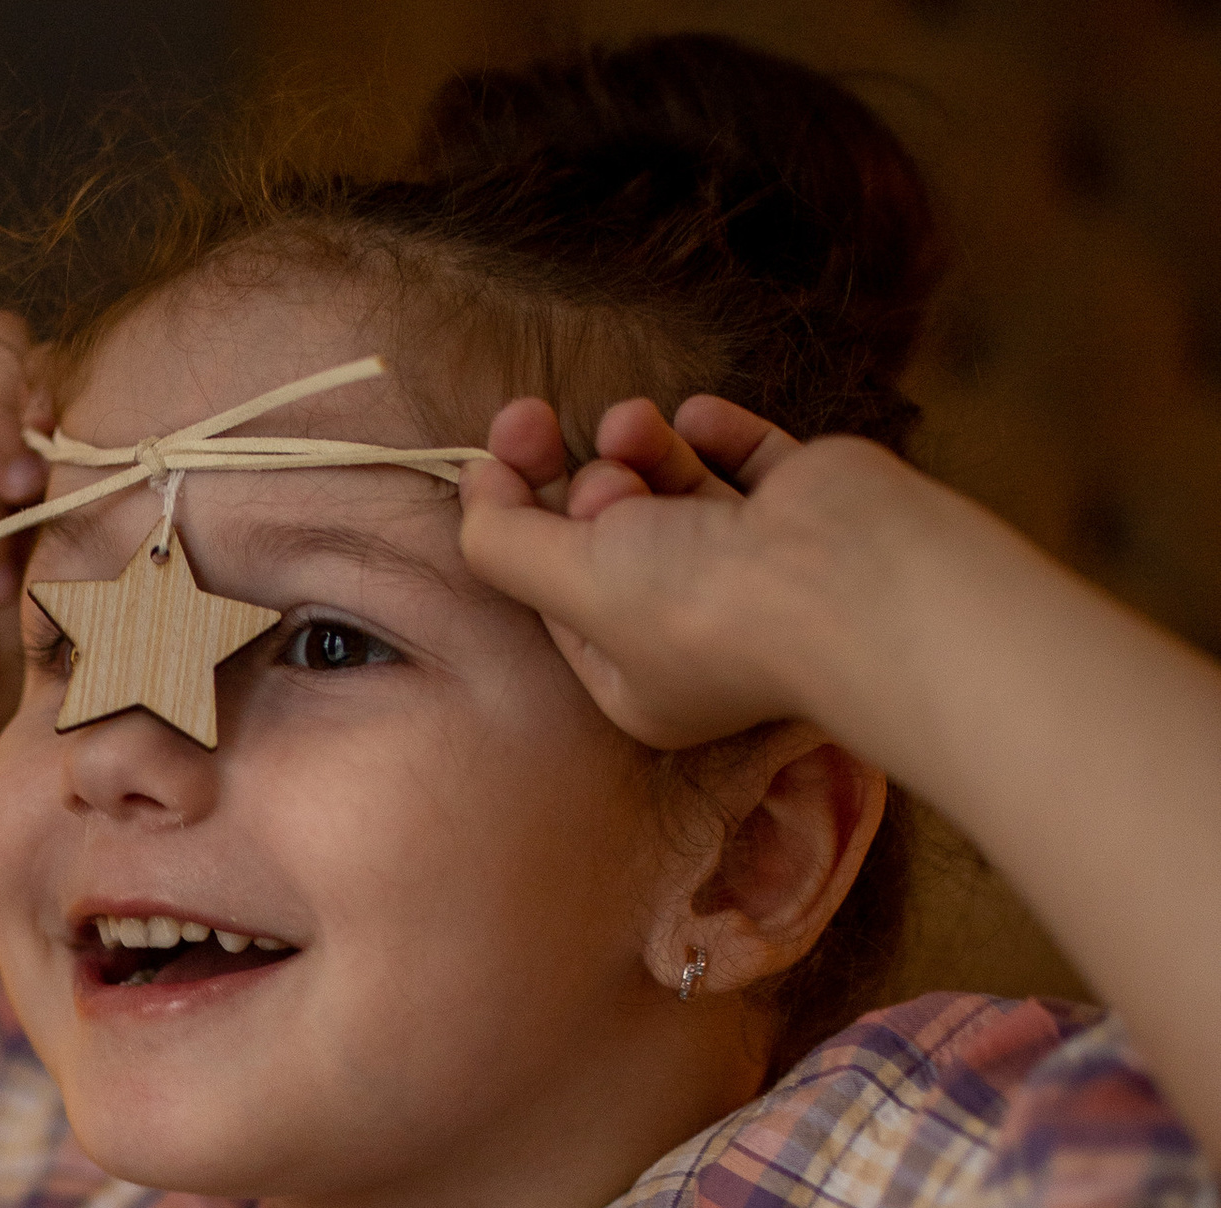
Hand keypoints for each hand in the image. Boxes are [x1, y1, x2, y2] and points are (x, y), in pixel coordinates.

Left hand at [458, 393, 919, 750]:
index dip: (514, 522)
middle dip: (568, 477)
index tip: (489, 459)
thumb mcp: (570, 583)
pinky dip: (714, 433)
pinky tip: (694, 416)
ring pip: (672, 493)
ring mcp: (755, 570)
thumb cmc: (701, 604)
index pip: (554, 593)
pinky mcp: (804, 509)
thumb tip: (474, 492)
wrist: (847, 578)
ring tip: (625, 422)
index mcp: (634, 678)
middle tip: (525, 415)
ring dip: (636, 447)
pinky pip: (745, 460)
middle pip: (607, 538)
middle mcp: (694, 630)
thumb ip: (505, 545)